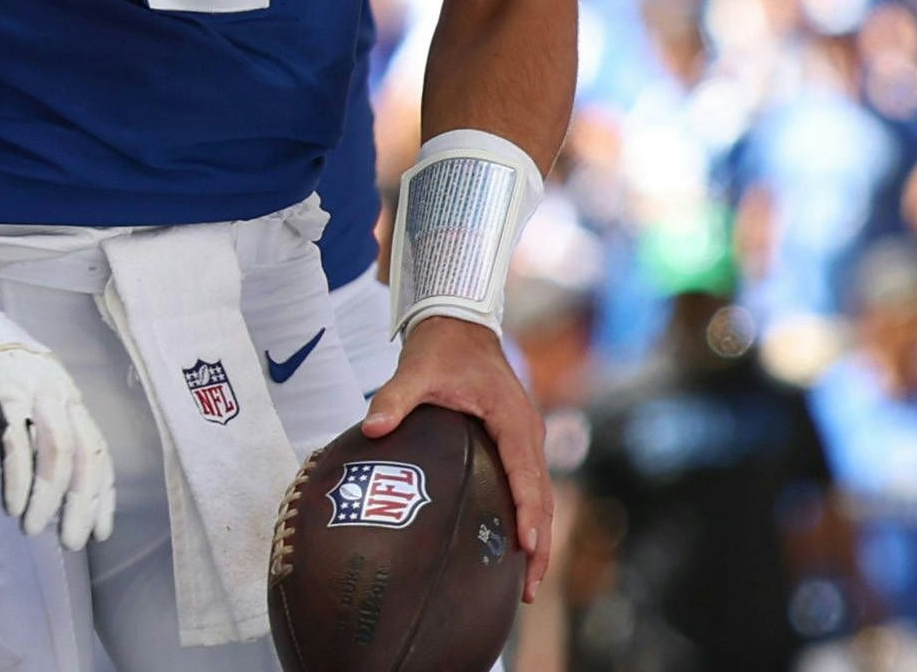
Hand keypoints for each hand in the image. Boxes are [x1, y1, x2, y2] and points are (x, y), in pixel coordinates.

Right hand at [0, 337, 114, 549]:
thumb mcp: (10, 397)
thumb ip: (25, 428)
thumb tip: (31, 476)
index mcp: (64, 392)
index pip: (96, 448)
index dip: (102, 492)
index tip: (100, 529)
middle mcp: (56, 389)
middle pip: (85, 454)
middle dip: (83, 503)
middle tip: (73, 541)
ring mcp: (30, 387)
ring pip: (57, 450)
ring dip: (50, 497)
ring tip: (36, 528)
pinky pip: (17, 442)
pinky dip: (19, 479)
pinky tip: (13, 505)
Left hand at [365, 315, 553, 603]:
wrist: (458, 324)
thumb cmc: (441, 348)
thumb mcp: (416, 369)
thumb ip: (395, 398)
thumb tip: (373, 428)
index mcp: (513, 420)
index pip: (526, 475)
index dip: (530, 514)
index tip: (528, 548)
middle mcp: (528, 433)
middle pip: (543, 497)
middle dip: (541, 545)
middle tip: (528, 591)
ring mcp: (526, 440)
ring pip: (540, 496)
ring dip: (538, 538)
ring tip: (525, 586)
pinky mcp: (516, 443)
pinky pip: (528, 487)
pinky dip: (527, 519)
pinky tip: (510, 550)